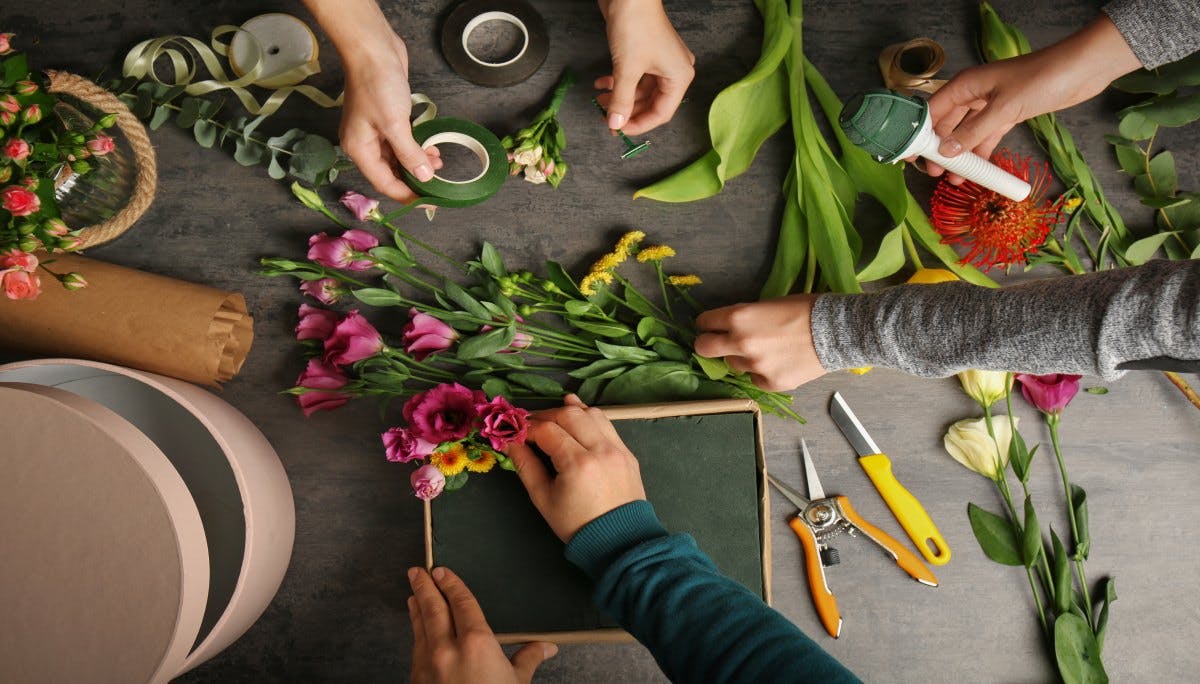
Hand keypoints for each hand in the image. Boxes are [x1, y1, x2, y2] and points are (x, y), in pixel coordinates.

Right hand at [304, 0, 441, 201]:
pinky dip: (417, 147)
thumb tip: (424, 178)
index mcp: (359, 149)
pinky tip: (432, 148)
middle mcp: (364, 143)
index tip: (429, 202)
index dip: (406, 195)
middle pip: (391, 172)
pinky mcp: (387, 118)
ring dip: (418, 163)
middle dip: (415, 178)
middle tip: (439, 183)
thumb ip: (409, 154)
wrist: (373, 48)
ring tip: (439, 163)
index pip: (384, 183)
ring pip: (398, 157)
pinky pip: (402, 142)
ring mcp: (375, 131)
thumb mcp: (395, 124)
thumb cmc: (378, 85)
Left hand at [408, 566, 555, 683]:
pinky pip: (416, 648)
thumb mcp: (517, 683)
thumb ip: (528, 658)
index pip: (461, 603)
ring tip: (412, 594)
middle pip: (433, 608)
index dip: (451, 585)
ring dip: (416, 608)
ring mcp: (428, 665)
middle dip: (424, 587)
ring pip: (420, 627)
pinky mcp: (418, 680)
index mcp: (476, 642)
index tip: (442, 571)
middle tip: (417, 571)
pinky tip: (418, 630)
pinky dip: (416, 633)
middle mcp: (447, 648)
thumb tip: (548, 647)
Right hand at [505, 395, 645, 541]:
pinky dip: (589, 417)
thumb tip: (510, 442)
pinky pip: (607, 424)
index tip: (516, 431)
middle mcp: (601, 449)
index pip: (548, 430)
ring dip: (570, 411)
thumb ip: (526, 466)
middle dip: (547, 414)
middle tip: (531, 425)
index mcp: (578, 464)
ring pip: (592, 413)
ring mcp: (618, 448)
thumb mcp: (543, 499)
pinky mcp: (627, 452)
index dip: (528, 427)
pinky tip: (577, 414)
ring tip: (552, 418)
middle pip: (570, 414)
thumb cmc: (576, 524)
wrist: (619, 541)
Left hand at [595, 0, 694, 135]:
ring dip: (620, 97)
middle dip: (627, 111)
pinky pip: (635, 76)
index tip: (618, 130)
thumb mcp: (627, 69)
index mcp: (679, 77)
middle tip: (606, 119)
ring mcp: (660, 61)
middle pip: (651, 103)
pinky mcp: (646, 53)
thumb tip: (615, 124)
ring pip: (640, 90)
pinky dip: (619, 82)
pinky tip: (601, 84)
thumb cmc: (636, 25)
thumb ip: (621, 100)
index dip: (639, 124)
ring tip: (599, 100)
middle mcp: (674, 71)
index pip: (661, 113)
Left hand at [693, 295, 825, 391]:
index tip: (713, 326)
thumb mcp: (768, 305)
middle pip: (704, 348)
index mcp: (739, 317)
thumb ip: (745, 318)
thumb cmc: (805, 310)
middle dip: (707, 344)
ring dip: (742, 358)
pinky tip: (779, 362)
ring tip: (765, 351)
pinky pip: (754, 379)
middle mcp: (740, 342)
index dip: (708, 323)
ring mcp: (754, 365)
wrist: (837, 332)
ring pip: (732, 365)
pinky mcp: (769, 383)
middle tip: (718, 343)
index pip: (705, 322)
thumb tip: (728, 328)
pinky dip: (762, 372)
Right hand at [921, 15, 1140, 182]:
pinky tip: (977, 170)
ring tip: (954, 178)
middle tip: (935, 173)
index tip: (911, 157)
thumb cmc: (1040, 79)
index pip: (932, 111)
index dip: (919, 134)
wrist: (1082, 69)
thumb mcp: (1003, 109)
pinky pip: (987, 136)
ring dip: (961, 155)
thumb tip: (947, 152)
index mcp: (966, 85)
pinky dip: (982, 152)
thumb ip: (973, 132)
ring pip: (967, 133)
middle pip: (947, 124)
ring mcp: (991, 104)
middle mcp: (974, 93)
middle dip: (940, 149)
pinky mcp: (1007, 113)